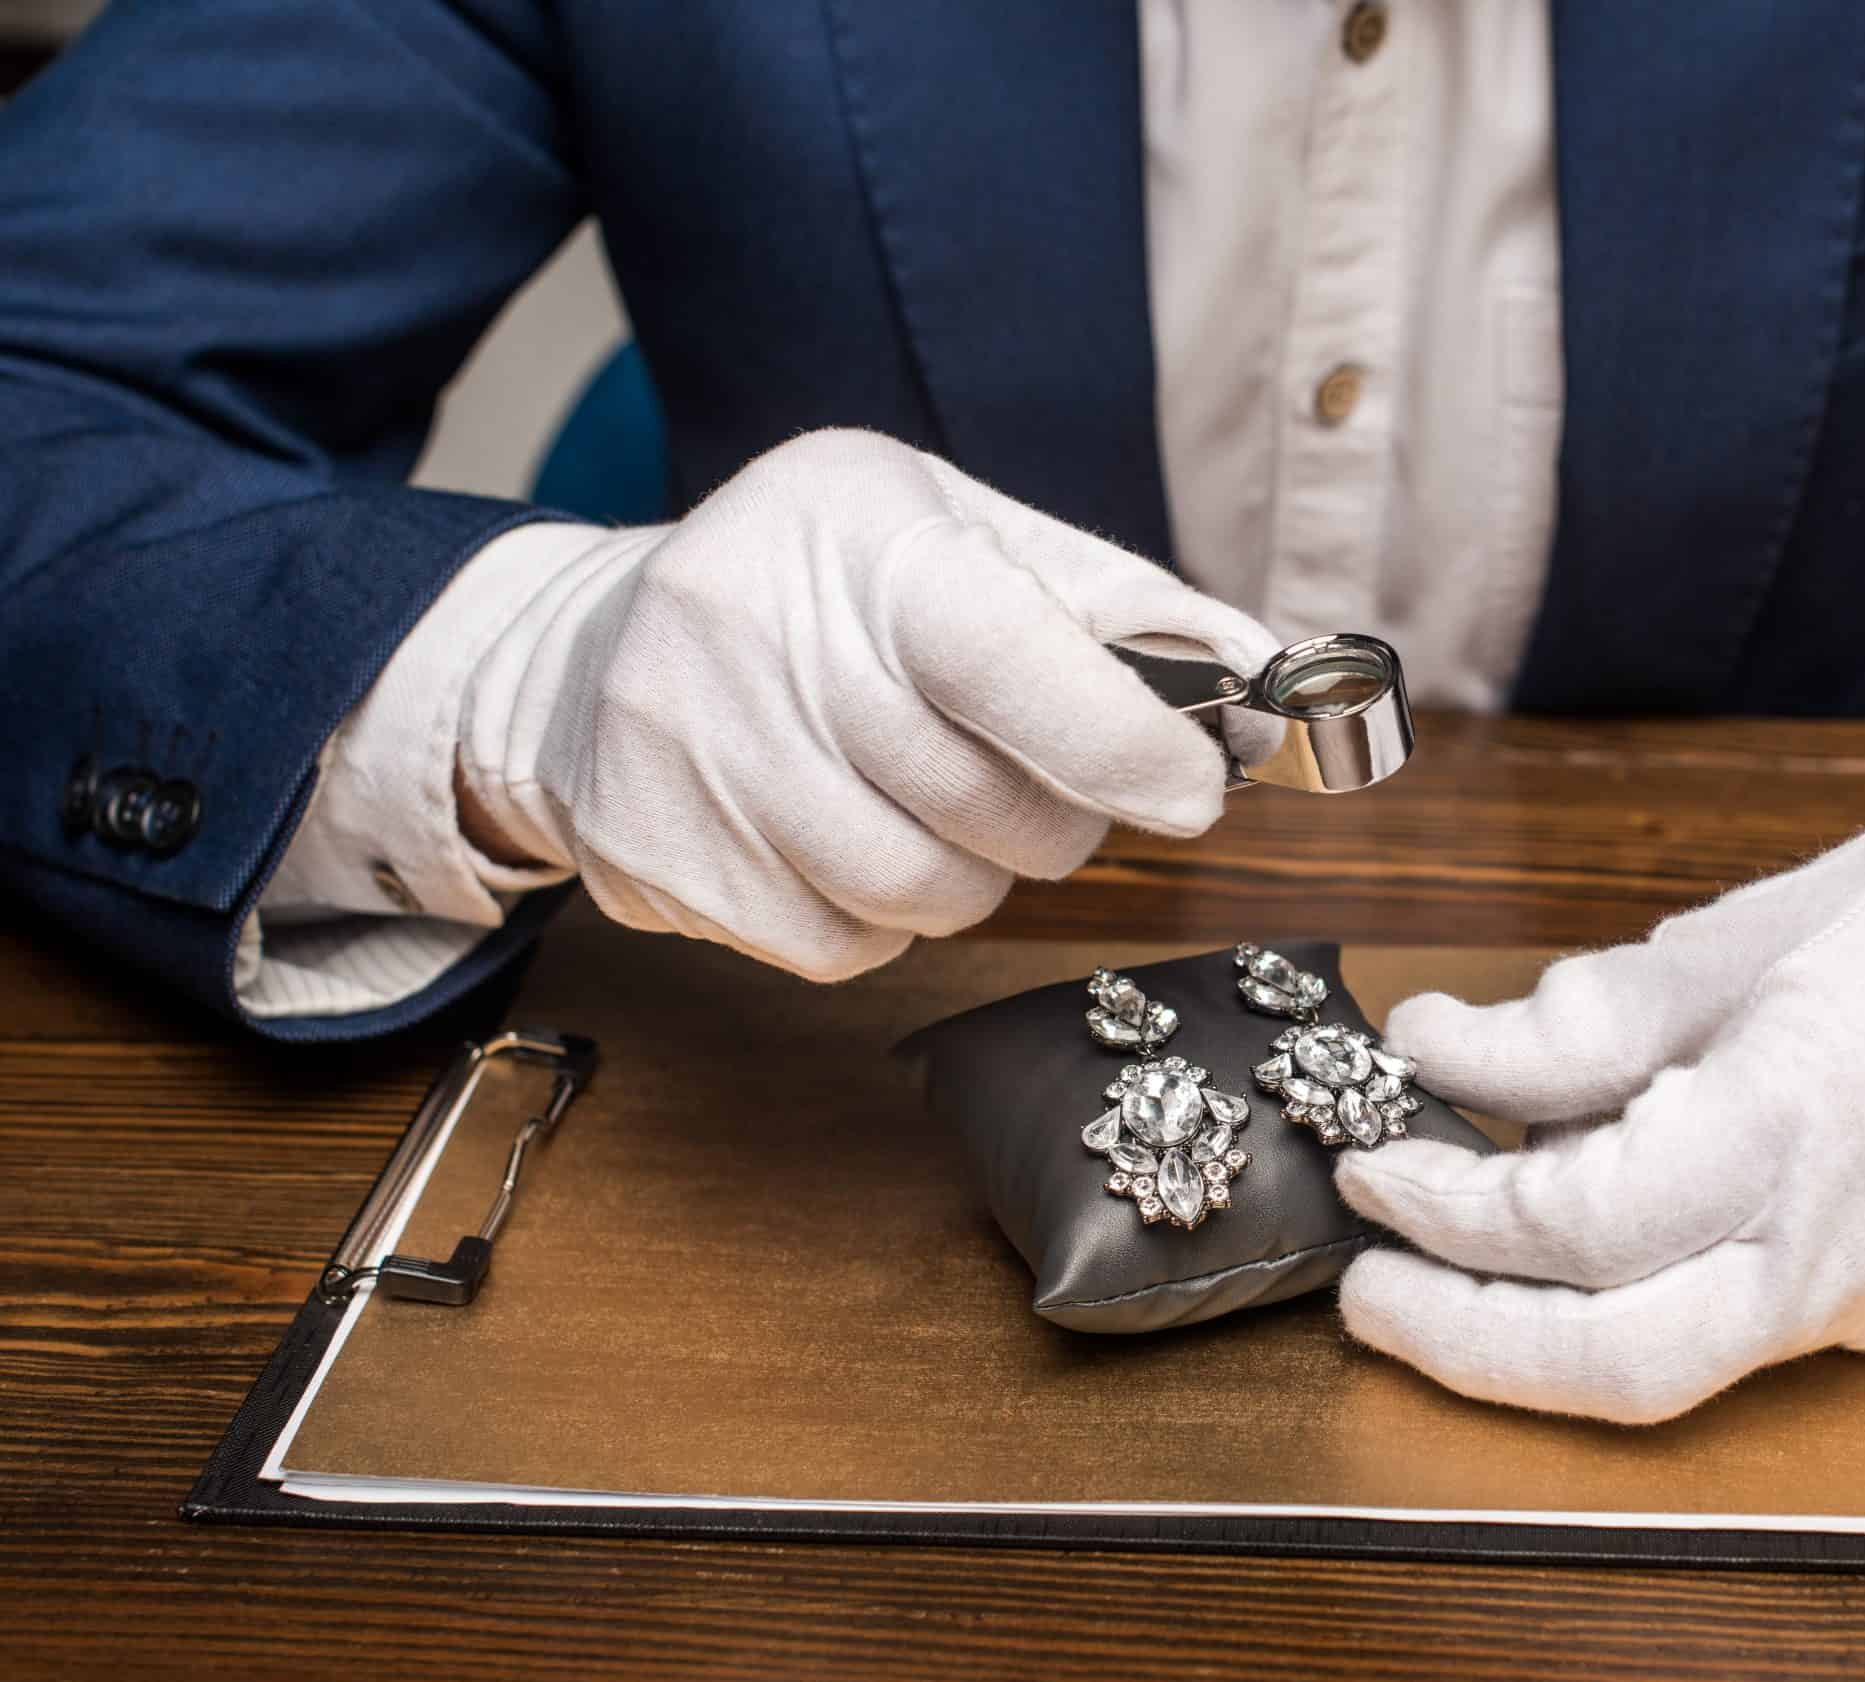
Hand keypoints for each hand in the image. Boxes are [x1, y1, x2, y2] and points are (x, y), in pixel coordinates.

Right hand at [456, 430, 1277, 978]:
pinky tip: (850, 838)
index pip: (1006, 658)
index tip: (1191, 789)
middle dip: (1059, 816)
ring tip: (938, 804)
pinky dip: (884, 917)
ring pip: (923, 894)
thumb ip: (1116, 605)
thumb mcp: (960, 533)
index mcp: (859, 540)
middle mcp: (756, 644)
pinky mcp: (662, 867)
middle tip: (1047, 781)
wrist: (581, 649)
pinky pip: (847, 946)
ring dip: (975, 873)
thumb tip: (1264, 679)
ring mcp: (695, 764)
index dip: (1120, 742)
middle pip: (983, 805)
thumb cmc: (821, 584)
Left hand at [1335, 704, 1864, 1422]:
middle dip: (1466, 1344)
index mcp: (1807, 1114)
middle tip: (1373, 1287)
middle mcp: (1861, 1239)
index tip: (1382, 1157)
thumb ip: (1590, 1019)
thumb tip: (1451, 1054)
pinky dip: (1669, 1295)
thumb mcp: (1750, 931)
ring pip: (1693, 1368)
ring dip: (1552, 1336)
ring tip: (1467, 1264)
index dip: (1450, 1206)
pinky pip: (1769, 1331)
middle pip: (1621, 1367)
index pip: (1576, 1219)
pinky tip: (1620, 1235)